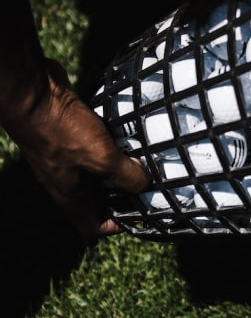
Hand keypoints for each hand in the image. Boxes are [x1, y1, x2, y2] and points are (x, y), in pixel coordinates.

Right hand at [3, 59, 149, 238]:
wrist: (31, 92)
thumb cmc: (60, 129)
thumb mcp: (100, 156)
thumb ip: (124, 174)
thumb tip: (144, 186)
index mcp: (69, 193)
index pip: (91, 225)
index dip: (115, 225)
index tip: (141, 214)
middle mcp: (66, 178)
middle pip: (98, 199)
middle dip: (124, 196)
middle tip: (152, 186)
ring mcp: (68, 155)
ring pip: (98, 172)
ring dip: (121, 170)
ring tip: (148, 163)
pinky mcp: (72, 134)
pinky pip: (97, 148)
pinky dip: (114, 148)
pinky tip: (133, 139)